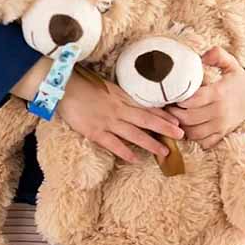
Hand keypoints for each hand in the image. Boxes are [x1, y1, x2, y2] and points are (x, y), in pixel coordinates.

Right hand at [55, 72, 184, 163]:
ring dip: (150, 143)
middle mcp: (119, 110)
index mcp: (123, 98)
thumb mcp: (108, 88)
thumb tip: (137, 104)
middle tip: (181, 135)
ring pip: (134, 134)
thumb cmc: (85, 86)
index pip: (148, 108)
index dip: (164, 115)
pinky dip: (125, 152)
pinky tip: (136, 159)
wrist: (63, 87)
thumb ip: (123, 97)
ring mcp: (108, 121)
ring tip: (164, 152)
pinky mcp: (95, 132)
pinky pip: (113, 144)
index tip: (178, 121)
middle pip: (146, 120)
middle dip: (165, 129)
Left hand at [168, 46, 244, 149]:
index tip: (172, 94)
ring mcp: (221, 125)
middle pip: (189, 118)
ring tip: (175, 117)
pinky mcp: (222, 134)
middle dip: (174, 113)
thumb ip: (217, 55)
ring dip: (181, 126)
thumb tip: (202, 56)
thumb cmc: (237, 79)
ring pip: (193, 133)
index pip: (192, 100)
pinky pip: (203, 142)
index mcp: (219, 93)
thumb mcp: (231, 63)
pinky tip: (189, 127)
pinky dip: (193, 138)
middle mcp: (220, 112)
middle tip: (167, 106)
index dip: (178, 98)